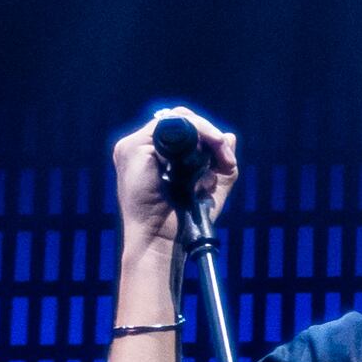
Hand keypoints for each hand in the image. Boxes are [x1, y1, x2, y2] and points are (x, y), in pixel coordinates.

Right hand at [110, 109, 237, 264]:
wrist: (162, 241)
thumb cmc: (182, 222)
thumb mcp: (209, 189)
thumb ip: (220, 164)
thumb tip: (230, 136)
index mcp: (155, 156)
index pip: (182, 129)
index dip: (207, 136)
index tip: (227, 158)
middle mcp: (141, 148)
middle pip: (179, 120)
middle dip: (208, 133)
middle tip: (226, 155)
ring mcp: (133, 146)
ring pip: (175, 120)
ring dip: (204, 132)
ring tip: (221, 151)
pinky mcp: (132, 148)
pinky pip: (167, 126)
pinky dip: (194, 132)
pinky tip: (209, 146)